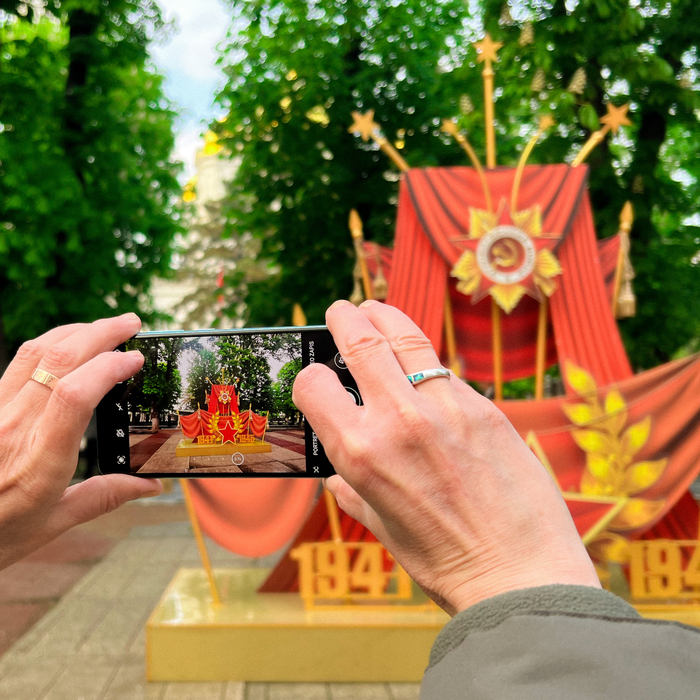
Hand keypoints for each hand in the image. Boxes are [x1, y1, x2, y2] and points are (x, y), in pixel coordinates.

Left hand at [0, 314, 161, 569]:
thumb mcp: (51, 523)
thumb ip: (103, 497)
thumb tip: (150, 485)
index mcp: (38, 465)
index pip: (73, 396)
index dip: (108, 367)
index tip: (136, 359)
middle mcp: (12, 430)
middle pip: (57, 361)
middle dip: (100, 333)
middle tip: (131, 324)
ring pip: (33, 352)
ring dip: (75, 331)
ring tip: (105, 328)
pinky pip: (18, 363)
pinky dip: (49, 344)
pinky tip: (68, 346)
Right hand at [293, 300, 599, 614]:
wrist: (521, 572)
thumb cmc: (446, 561)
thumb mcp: (383, 528)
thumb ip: (354, 494)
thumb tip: (337, 479)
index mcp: (360, 453)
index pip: (315, 385)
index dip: (309, 378)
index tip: (316, 377)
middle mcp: (398, 420)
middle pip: (361, 341)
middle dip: (345, 318)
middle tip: (341, 310)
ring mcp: (445, 406)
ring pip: (407, 339)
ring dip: (385, 317)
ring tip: (376, 309)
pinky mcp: (484, 406)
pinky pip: (445, 373)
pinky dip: (426, 364)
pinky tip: (423, 369)